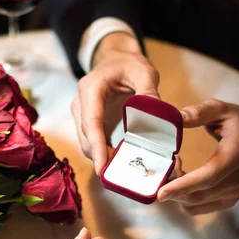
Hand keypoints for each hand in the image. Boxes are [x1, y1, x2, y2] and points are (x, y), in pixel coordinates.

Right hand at [72, 32, 159, 173]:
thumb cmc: (128, 65)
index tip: (102, 168)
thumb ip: (149, 92)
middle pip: (86, 138)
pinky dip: (104, 154)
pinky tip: (120, 161)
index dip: (96, 147)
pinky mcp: (87, 124)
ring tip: (123, 171)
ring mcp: (81, 115)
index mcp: (91, 89)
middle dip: (100, 159)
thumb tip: (158, 116)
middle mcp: (80, 103)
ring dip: (102, 159)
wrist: (115, 61)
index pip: (91, 122)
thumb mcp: (144, 71)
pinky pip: (93, 143)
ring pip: (87, 144)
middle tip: (121, 177)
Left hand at [158, 99, 238, 214]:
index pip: (208, 176)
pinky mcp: (229, 199)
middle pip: (197, 195)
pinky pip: (200, 208)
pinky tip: (183, 182)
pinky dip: (185, 199)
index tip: (161, 192)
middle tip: (161, 171)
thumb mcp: (223, 110)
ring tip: (173, 172)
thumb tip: (176, 118)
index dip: (183, 186)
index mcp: (234, 156)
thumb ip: (200, 113)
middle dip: (173, 188)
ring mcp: (234, 193)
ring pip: (196, 204)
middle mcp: (236, 180)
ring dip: (177, 194)